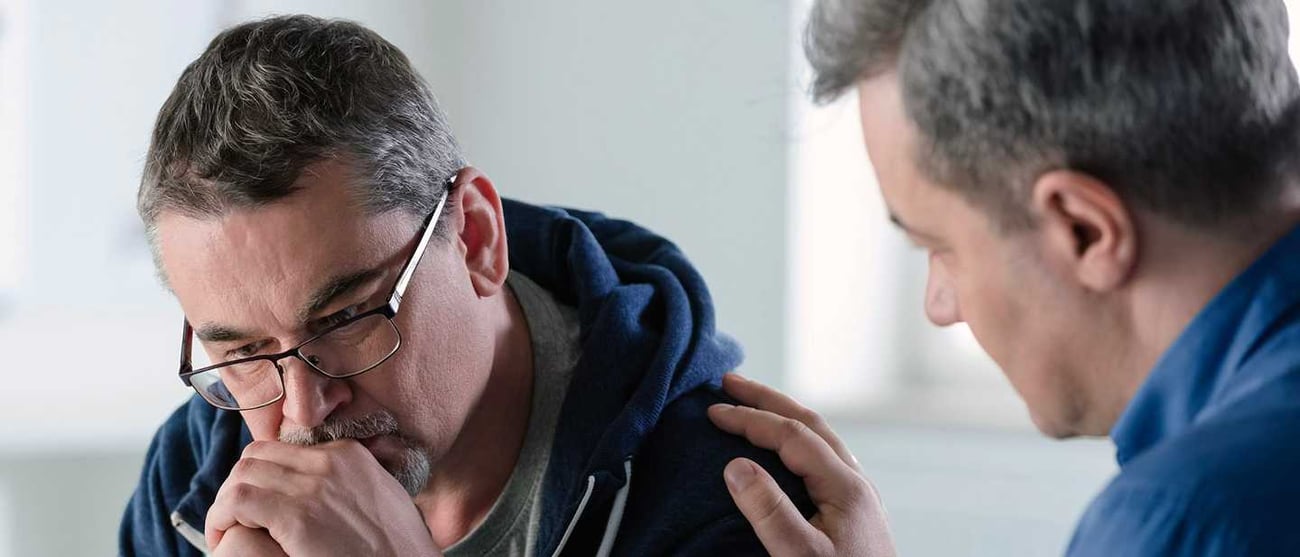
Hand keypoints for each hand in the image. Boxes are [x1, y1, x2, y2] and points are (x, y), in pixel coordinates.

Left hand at [205, 439, 440, 555]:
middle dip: (237, 485)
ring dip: (225, 503)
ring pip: (242, 475)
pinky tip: (224, 536)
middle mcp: (329, 462)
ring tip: (226, 530)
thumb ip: (354, 482)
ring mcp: (313, 487)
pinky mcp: (297, 516)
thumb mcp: (382, 497)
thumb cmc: (398, 547)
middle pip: (256, 456)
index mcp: (348, 455)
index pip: (281, 449)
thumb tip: (333, 487)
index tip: (257, 503)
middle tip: (234, 517)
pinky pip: (236, 502)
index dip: (261, 476)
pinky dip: (220, 517)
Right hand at [708, 373, 896, 556]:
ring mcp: (858, 497)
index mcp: (846, 486)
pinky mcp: (855, 513)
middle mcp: (856, 483)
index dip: (750, 418)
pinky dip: (795, 441)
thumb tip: (736, 465)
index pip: (791, 434)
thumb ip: (769, 511)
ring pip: (820, 439)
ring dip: (783, 416)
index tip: (712, 410)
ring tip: (752, 405)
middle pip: (810, 423)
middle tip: (730, 382)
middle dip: (768, 399)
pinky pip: (823, 458)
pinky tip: (782, 451)